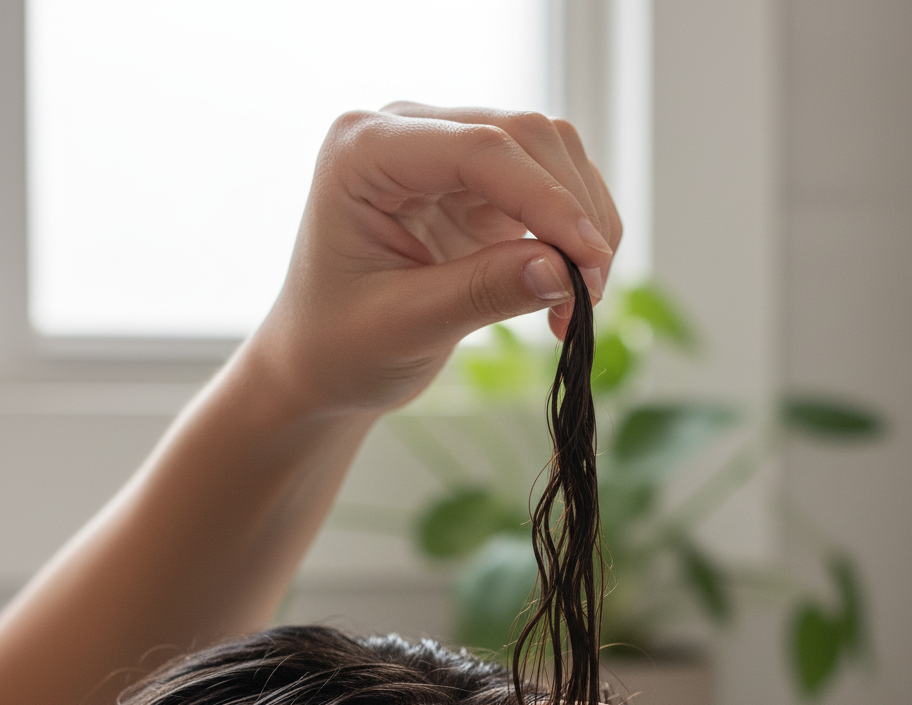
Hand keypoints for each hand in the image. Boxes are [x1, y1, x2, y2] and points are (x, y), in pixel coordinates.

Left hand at [252, 103, 619, 413]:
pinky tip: (565, 290)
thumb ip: (481, 291)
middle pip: (524, 136)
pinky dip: (572, 235)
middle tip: (588, 293)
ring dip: (581, 221)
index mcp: (364, 151)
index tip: (588, 260)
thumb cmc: (339, 346)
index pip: (477, 148)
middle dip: (571, 211)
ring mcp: (446, 154)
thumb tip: (564, 268)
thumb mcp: (404, 326)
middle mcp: (407, 134)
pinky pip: (548, 189)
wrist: (322, 363)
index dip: (546, 200)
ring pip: (549, 154)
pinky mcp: (476, 188)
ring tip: (578, 300)